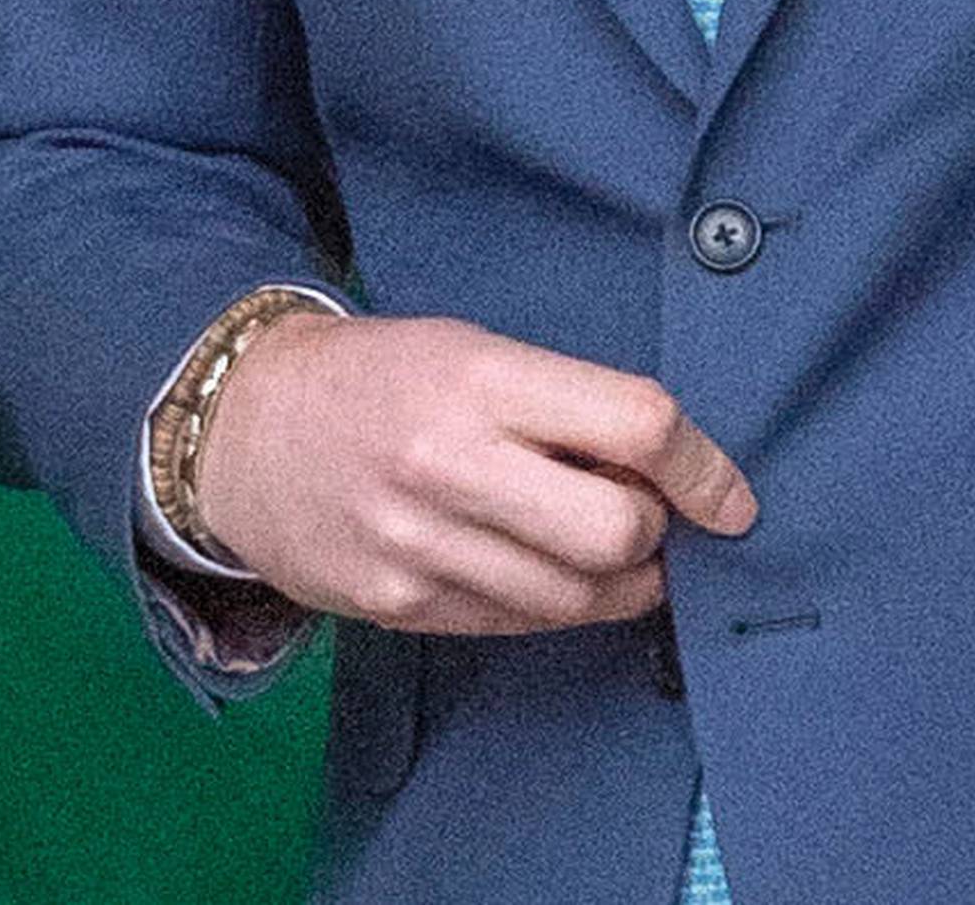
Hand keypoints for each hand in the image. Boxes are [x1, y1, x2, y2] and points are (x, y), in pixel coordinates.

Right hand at [194, 310, 755, 632]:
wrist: (246, 429)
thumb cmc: (378, 377)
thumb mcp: (468, 349)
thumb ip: (562, 405)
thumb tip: (670, 474)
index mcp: (476, 377)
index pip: (633, 422)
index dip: (703, 465)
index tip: (729, 493)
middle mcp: (450, 462)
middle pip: (619, 530)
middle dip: (655, 530)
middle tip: (641, 511)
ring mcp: (423, 544)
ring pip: (580, 596)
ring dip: (619, 580)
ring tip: (601, 546)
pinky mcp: (403, 606)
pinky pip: (522, 624)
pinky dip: (556, 603)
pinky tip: (541, 568)